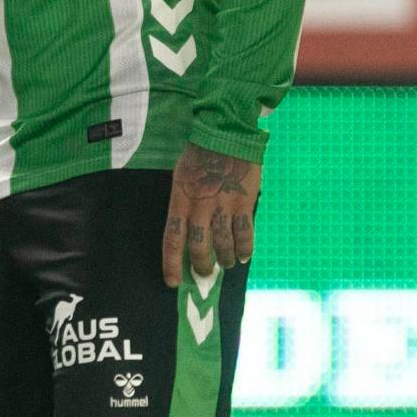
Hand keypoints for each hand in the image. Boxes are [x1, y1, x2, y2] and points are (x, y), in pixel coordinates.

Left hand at [163, 143, 258, 287]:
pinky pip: (244, 233)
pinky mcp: (244, 202)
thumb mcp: (180, 177)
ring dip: (225, 259)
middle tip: (205, 272)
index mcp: (180, 200)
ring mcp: (224, 206)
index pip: (172, 239)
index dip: (171, 264)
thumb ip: (183, 204)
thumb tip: (187, 231)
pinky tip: (244, 255)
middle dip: (202, 266)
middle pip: (200, 248)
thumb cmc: (199, 156)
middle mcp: (200, 207)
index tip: (173, 282)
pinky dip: (245, 248)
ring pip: (223, 244)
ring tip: (227, 263)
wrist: (226, 134)